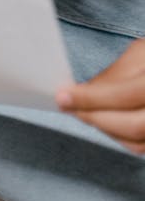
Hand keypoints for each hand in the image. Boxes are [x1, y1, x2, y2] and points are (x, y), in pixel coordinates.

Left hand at [56, 38, 144, 153]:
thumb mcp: (141, 53)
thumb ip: (114, 74)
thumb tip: (83, 93)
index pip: (125, 95)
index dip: (92, 98)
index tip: (63, 97)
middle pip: (133, 127)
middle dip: (96, 118)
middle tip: (70, 108)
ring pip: (137, 143)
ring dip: (105, 130)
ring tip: (86, 113)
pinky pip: (143, 147)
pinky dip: (120, 137)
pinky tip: (107, 121)